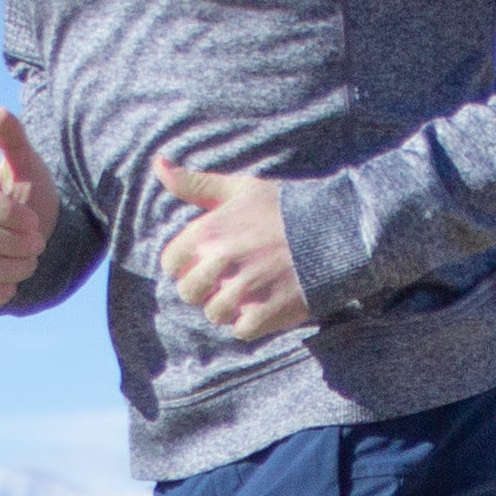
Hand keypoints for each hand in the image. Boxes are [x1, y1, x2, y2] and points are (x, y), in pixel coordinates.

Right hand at [0, 108, 58, 313]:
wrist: (30, 246)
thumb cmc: (26, 201)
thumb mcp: (26, 168)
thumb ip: (12, 142)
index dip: (7, 212)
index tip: (33, 220)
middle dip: (14, 242)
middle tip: (37, 243)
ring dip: (13, 267)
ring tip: (29, 262)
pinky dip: (0, 292)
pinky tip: (14, 283)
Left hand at [153, 155, 310, 338]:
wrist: (337, 230)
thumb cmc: (284, 209)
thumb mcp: (240, 188)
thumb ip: (195, 183)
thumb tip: (158, 164)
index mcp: (210, 231)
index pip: (171, 264)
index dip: (188, 264)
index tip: (210, 260)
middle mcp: (222, 261)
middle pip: (189, 293)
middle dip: (207, 288)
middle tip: (234, 276)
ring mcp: (244, 289)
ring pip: (214, 314)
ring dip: (230, 307)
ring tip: (253, 289)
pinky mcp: (266, 312)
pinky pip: (240, 330)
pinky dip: (252, 322)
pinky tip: (267, 302)